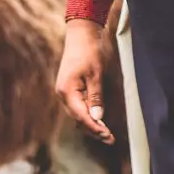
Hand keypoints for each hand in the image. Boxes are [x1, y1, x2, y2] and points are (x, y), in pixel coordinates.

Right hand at [55, 21, 114, 143]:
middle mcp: (63, 94)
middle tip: (110, 139)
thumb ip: (96, 97)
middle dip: (94, 130)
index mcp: (67, 91)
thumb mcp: (95, 75)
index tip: (108, 136)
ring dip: (91, 125)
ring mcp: (65, 92)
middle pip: (78, 119)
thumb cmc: (89, 52)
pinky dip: (87, 116)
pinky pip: (77, 108)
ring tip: (106, 134)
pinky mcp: (69, 89)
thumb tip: (97, 118)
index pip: (81, 116)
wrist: (81, 35)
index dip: (95, 128)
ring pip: (77, 115)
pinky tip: (98, 121)